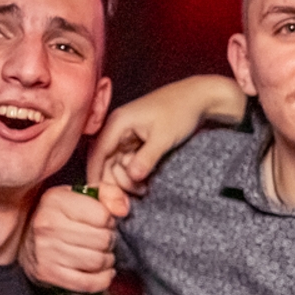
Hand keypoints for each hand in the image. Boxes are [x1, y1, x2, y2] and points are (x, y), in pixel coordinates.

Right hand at [18, 183, 128, 292]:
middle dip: (110, 241)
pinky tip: (103, 272)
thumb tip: (123, 210)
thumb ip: (108, 193)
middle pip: (103, 240)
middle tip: (103, 240)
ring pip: (97, 261)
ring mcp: (45, 251)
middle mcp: (47, 225)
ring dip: (107, 260)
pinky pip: (88, 283)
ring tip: (101, 254)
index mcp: (56, 201)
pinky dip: (102, 280)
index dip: (109, 221)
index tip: (102, 223)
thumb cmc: (62, 215)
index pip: (103, 215)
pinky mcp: (47, 273)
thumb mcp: (81, 195)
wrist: (27, 238)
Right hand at [89, 74, 243, 194]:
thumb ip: (147, 158)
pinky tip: (146, 182)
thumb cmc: (181, 112)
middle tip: (136, 195)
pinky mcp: (137, 139)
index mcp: (119, 122)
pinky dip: (135, 171)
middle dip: (116, 180)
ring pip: (117, 163)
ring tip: (145, 189)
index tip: (100, 196)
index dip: (96, 175)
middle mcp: (118, 127)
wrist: (198, 98)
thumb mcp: (164, 137)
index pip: (98, 152)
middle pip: (105, 161)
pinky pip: (129, 160)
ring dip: (128, 178)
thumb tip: (132, 176)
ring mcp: (127, 133)